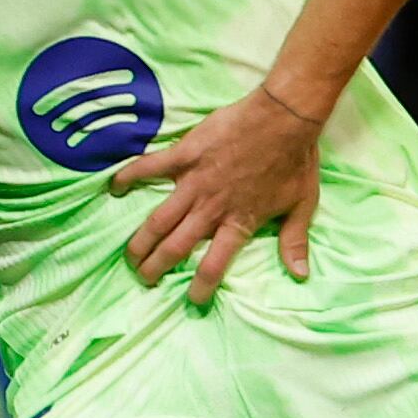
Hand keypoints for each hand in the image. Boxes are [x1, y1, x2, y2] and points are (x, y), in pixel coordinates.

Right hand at [109, 85, 322, 303]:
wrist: (284, 117)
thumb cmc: (295, 161)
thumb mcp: (302, 206)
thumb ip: (294, 241)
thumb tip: (300, 275)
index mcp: (237, 222)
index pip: (214, 264)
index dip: (201, 286)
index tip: (192, 300)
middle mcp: (210, 208)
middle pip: (176, 246)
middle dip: (156, 267)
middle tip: (144, 278)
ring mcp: (194, 182)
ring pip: (159, 219)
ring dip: (141, 239)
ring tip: (129, 255)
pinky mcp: (184, 155)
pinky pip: (150, 167)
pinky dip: (130, 176)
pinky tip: (114, 187)